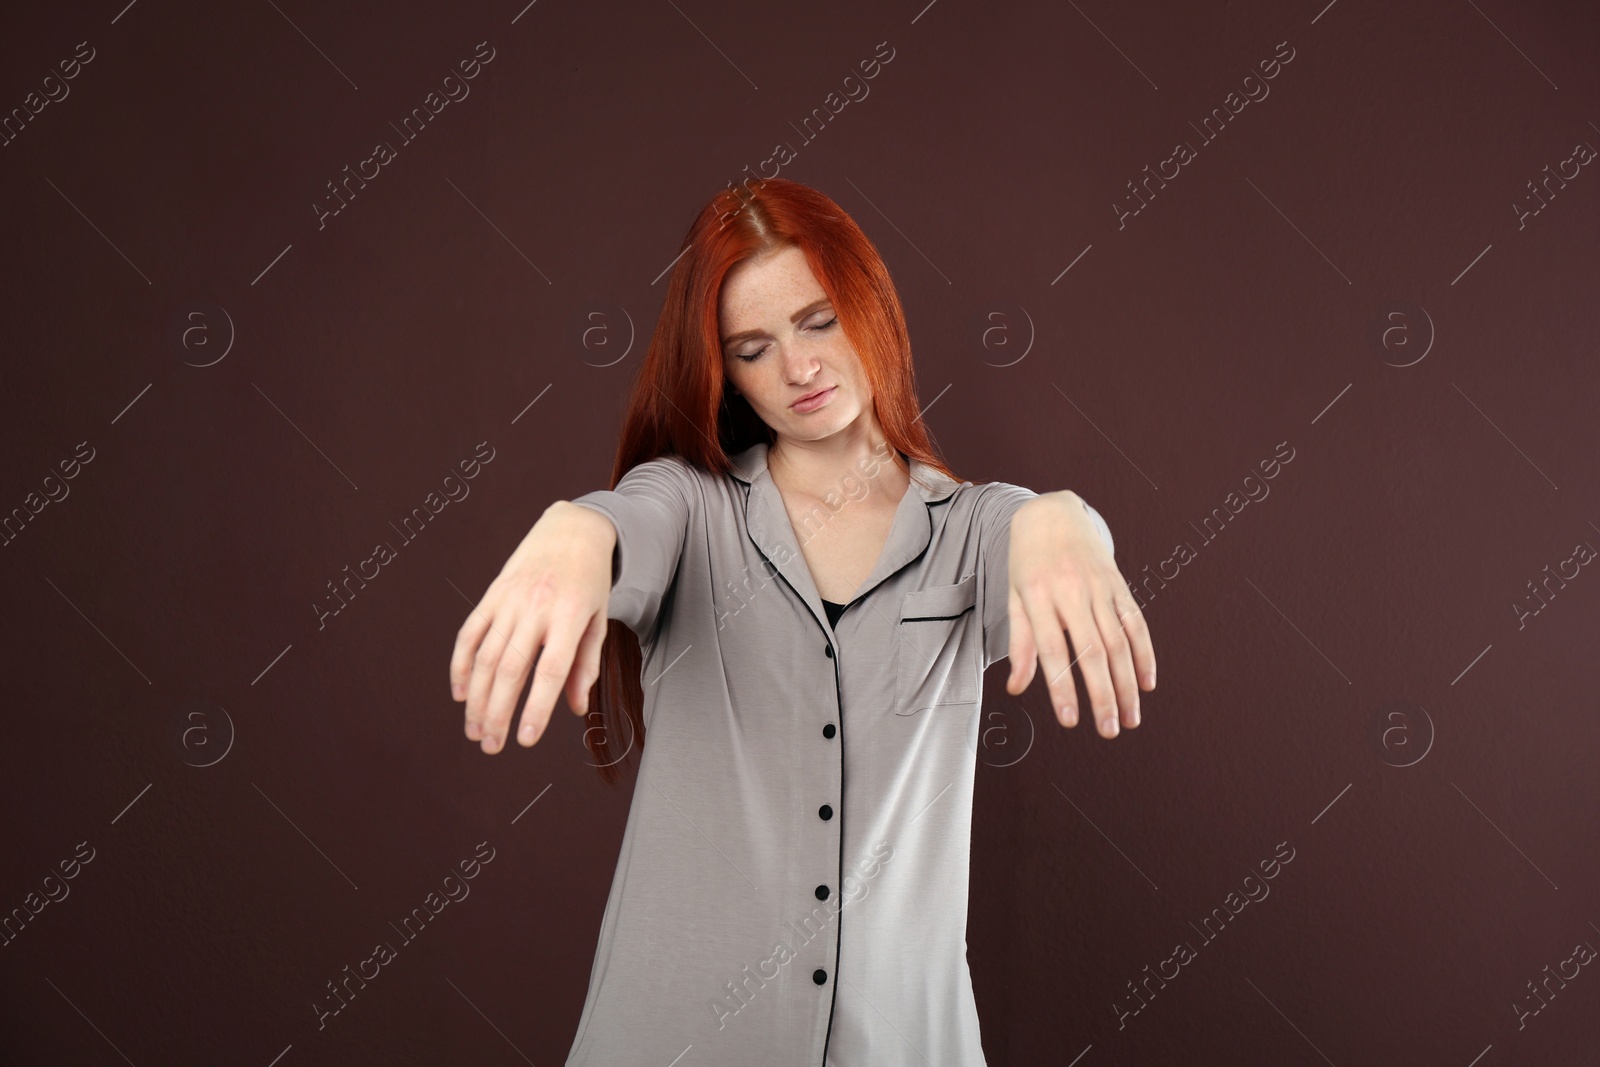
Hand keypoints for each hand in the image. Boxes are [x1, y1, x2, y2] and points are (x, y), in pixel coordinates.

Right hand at [449, 501, 615, 753]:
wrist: (571, 530)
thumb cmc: (590, 581)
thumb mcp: (599, 619)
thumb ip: (586, 664)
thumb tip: (576, 709)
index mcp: (570, 615)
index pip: (550, 671)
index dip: (536, 709)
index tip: (526, 741)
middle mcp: (536, 607)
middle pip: (511, 669)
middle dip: (498, 713)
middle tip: (491, 747)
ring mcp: (509, 600)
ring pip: (485, 656)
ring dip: (476, 698)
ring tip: (474, 731)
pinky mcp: (491, 595)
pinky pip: (469, 634)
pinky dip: (460, 665)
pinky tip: (460, 694)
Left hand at [1002, 492, 1154, 737]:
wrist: (1052, 514)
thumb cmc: (1027, 563)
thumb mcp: (1014, 598)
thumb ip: (1021, 644)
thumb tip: (1018, 688)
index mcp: (1038, 596)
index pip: (1053, 650)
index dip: (1063, 688)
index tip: (1071, 722)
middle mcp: (1072, 591)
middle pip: (1093, 651)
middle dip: (1103, 696)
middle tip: (1110, 731)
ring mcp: (1100, 587)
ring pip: (1119, 642)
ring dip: (1128, 684)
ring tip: (1130, 719)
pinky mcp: (1119, 585)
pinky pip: (1136, 623)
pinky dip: (1145, 655)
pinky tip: (1148, 683)